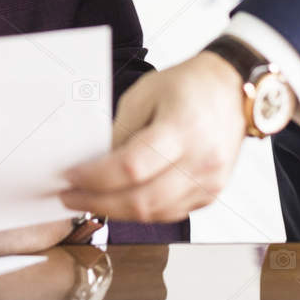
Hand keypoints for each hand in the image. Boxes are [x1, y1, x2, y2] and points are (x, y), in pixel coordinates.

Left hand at [60, 53, 247, 222]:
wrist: (231, 89)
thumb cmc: (187, 85)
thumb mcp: (144, 94)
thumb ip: (121, 132)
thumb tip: (95, 166)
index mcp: (182, 129)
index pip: (131, 167)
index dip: (94, 177)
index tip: (68, 176)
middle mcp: (200, 160)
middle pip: (141, 199)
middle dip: (97, 201)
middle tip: (69, 196)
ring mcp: (209, 181)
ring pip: (153, 214)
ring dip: (116, 211)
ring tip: (89, 199)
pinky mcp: (210, 193)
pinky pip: (169, 214)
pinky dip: (140, 211)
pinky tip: (120, 201)